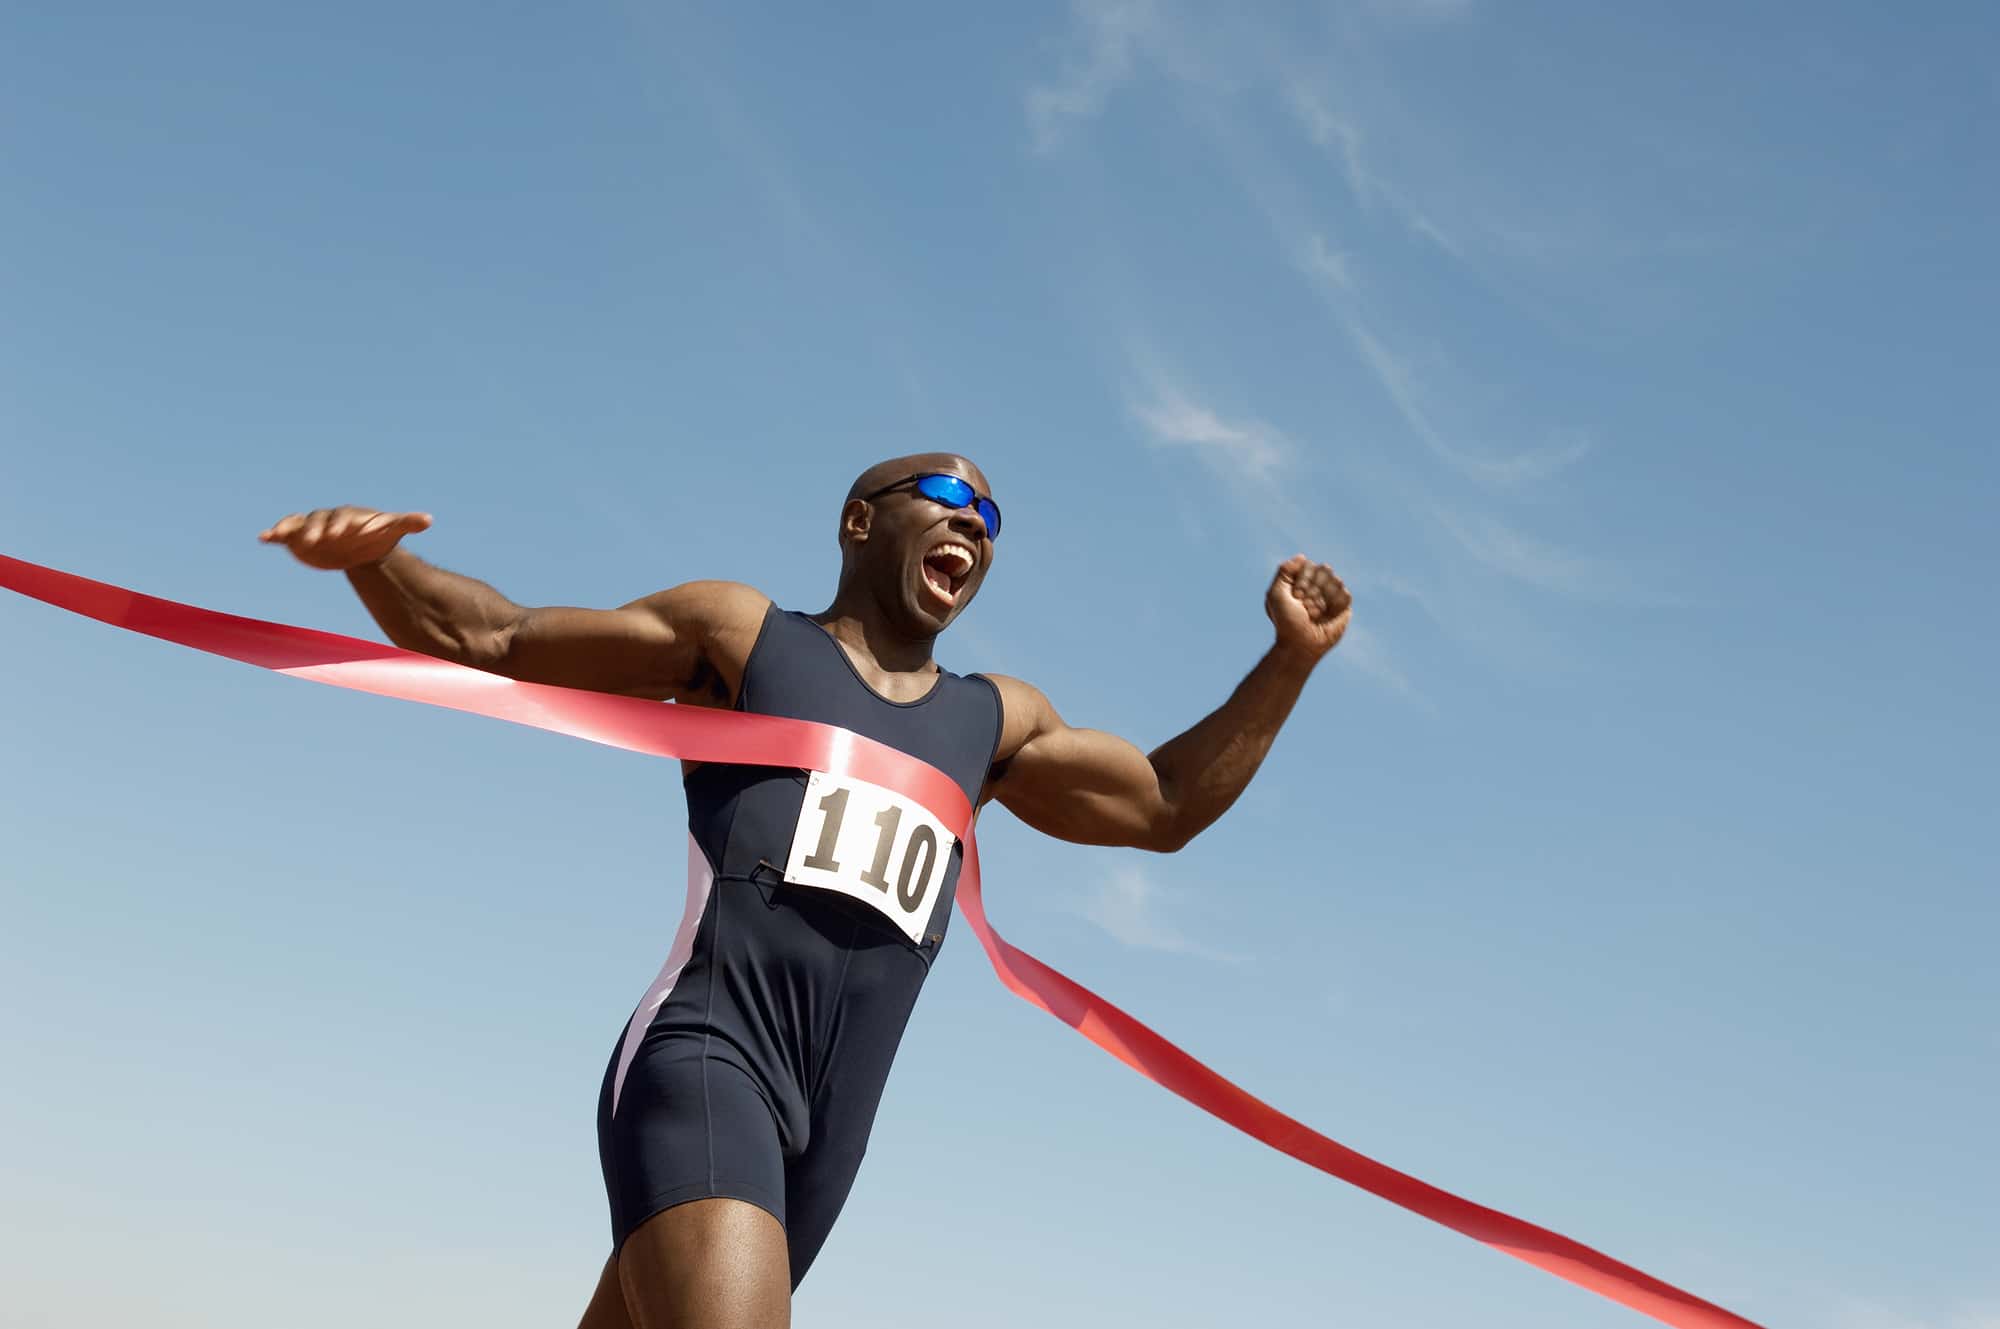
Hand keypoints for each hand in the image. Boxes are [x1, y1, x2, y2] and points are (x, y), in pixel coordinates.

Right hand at [259, 506, 432, 570]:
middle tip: (314, 542)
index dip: (340, 524)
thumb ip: (407, 523)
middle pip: (318, 521)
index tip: (339, 534)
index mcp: (348, 516)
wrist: (361, 548)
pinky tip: (263, 538)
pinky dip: (274, 534)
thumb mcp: (391, 530)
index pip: (343, 517)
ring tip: (276, 536)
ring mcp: (311, 527)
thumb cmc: (377, 535)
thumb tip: (429, 520)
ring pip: (297, 525)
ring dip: (288, 529)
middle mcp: (327, 519)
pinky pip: (285, 533)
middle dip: (315, 530)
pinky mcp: (299, 538)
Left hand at [1266, 554, 1350, 659]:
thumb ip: (1284, 572)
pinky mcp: (1343, 607)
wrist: (1299, 645)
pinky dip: (1334, 603)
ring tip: (1314, 613)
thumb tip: (1302, 557)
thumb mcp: (1275, 595)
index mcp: (1301, 581)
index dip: (1303, 580)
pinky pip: (1345, 594)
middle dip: (1312, 589)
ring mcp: (1331, 595)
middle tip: (1304, 606)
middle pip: (1323, 570)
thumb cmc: (1285, 622)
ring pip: (1335, 580)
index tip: (1296, 596)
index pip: (1308, 565)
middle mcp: (1317, 586)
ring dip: (1322, 598)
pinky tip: (1327, 614)